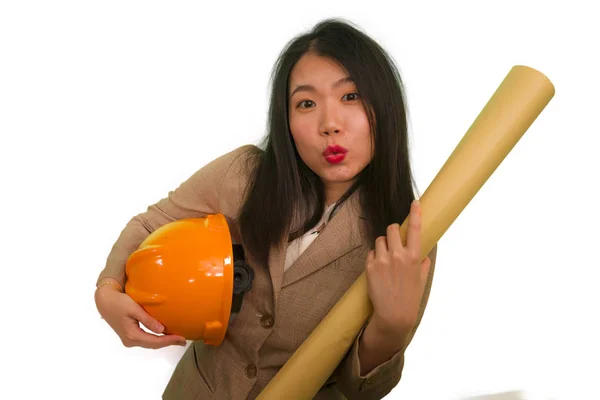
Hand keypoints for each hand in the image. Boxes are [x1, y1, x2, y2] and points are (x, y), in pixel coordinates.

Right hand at [95, 284, 186, 348]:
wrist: (104, 301)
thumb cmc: (119, 302)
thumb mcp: (134, 309)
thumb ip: (147, 320)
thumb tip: (161, 330)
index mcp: (132, 335)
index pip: (155, 341)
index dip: (169, 341)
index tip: (182, 339)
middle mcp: (130, 341)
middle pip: (153, 345)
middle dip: (168, 342)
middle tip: (183, 340)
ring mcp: (129, 340)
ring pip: (149, 343)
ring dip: (163, 341)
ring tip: (176, 338)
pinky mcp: (129, 335)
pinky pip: (145, 339)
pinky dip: (156, 338)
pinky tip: (164, 334)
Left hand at [365, 200, 430, 337]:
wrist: (393, 315)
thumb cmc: (410, 298)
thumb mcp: (422, 280)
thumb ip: (423, 265)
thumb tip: (423, 256)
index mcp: (414, 257)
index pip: (415, 230)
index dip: (415, 214)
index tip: (415, 203)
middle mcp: (398, 256)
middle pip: (392, 229)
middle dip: (393, 231)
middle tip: (394, 239)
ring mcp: (383, 260)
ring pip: (380, 239)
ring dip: (383, 245)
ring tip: (386, 259)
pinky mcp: (370, 266)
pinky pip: (371, 252)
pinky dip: (374, 257)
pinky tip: (379, 268)